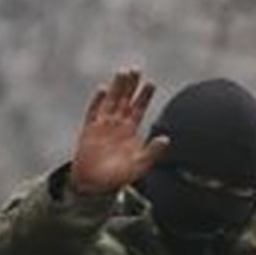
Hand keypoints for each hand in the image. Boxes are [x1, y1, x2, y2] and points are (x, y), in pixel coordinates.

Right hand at [68, 68, 169, 194]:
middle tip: (136, 69)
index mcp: (130, 130)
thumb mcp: (140, 165)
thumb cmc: (118, 176)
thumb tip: (166, 138)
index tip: (151, 83)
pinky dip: (97, 101)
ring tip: (122, 72)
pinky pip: (93, 112)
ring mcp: (102, 125)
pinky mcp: (88, 130)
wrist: (94, 185)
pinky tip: (102, 89)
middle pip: (124, 99)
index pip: (139, 108)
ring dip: (116, 87)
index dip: (144, 96)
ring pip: (110, 101)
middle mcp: (117, 124)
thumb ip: (152, 152)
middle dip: (130, 85)